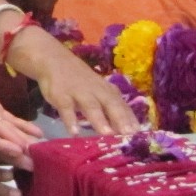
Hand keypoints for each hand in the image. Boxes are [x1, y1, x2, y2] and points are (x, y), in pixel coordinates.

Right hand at [20, 30, 138, 135]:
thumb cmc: (80, 81)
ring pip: (91, 106)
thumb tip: (128, 129)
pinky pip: (66, 109)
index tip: (141, 135)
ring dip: (99, 120)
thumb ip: (111, 107)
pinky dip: (70, 120)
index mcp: (108, 91)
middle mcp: (96, 91)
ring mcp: (78, 92)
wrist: (54, 60)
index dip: (131, 120)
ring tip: (107, 134)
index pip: (123, 106)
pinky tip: (74, 132)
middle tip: (129, 135)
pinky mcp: (61, 95)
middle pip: (111, 105)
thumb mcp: (98, 91)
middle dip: (120, 120)